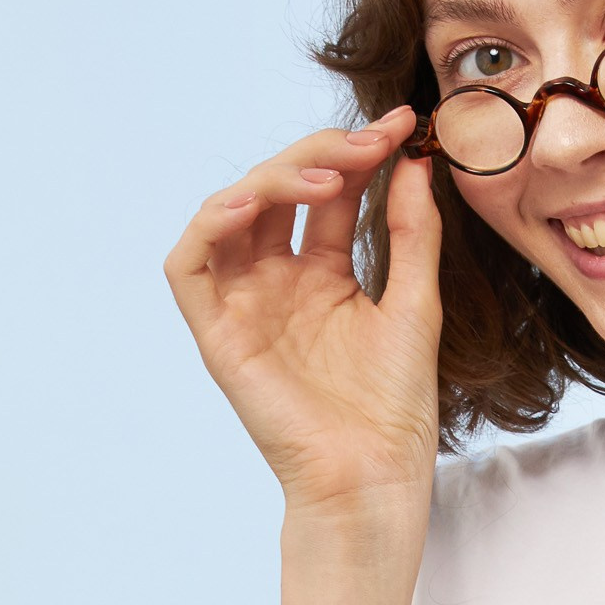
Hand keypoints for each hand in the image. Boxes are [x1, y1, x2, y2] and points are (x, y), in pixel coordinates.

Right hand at [163, 107, 441, 510]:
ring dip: (272, 179)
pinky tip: (255, 203)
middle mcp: (277, 283)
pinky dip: (212, 223)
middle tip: (369, 143)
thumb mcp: (415, 305)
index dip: (358, 154)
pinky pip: (189, 263)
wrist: (372, 477)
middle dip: (321, 157)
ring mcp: (244, 305)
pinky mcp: (215, 333)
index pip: (328, 195)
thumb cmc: (396, 408)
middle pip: (278, 190)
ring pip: (232, 212)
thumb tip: (416, 161)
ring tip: (327, 176)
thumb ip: (412, 234)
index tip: (400, 126)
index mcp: (322, 276)